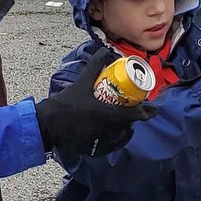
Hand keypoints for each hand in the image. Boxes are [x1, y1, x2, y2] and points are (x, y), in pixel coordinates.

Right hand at [34, 48, 157, 156]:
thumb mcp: (82, 82)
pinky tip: (114, 134)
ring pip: (121, 137)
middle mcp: (108, 131)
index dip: (147, 112)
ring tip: (125, 121)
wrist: (48, 124)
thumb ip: (95, 66)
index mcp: (109, 115)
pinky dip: (116, 140)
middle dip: (134, 119)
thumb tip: (104, 51)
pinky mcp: (93, 149)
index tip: (152, 109)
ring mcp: (101, 142)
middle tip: (134, 110)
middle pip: (129, 126)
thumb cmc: (66, 103)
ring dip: (126, 130)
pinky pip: (111, 146)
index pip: (136, 115)